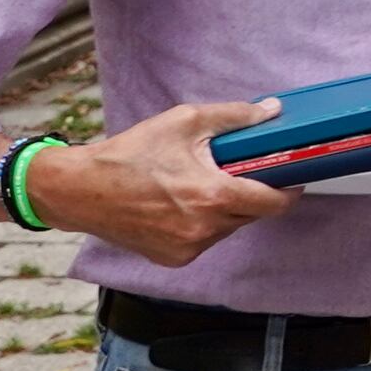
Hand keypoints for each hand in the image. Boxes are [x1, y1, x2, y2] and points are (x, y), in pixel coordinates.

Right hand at [30, 101, 300, 267]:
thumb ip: (235, 116)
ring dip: (226, 209)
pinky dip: (203, 224)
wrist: (78, 190)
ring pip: (228, 228)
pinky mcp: (171, 259)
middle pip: (252, 214)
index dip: (288, 189)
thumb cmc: (130, 153)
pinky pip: (204, 240)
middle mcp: (204, 230)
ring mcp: (187, 249)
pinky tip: (181, 204)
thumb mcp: (184, 122)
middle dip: (252, 193)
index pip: (274, 203)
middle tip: (237, 171)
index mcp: (212, 197)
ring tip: (200, 184)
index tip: (292, 177)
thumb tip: (273, 111)